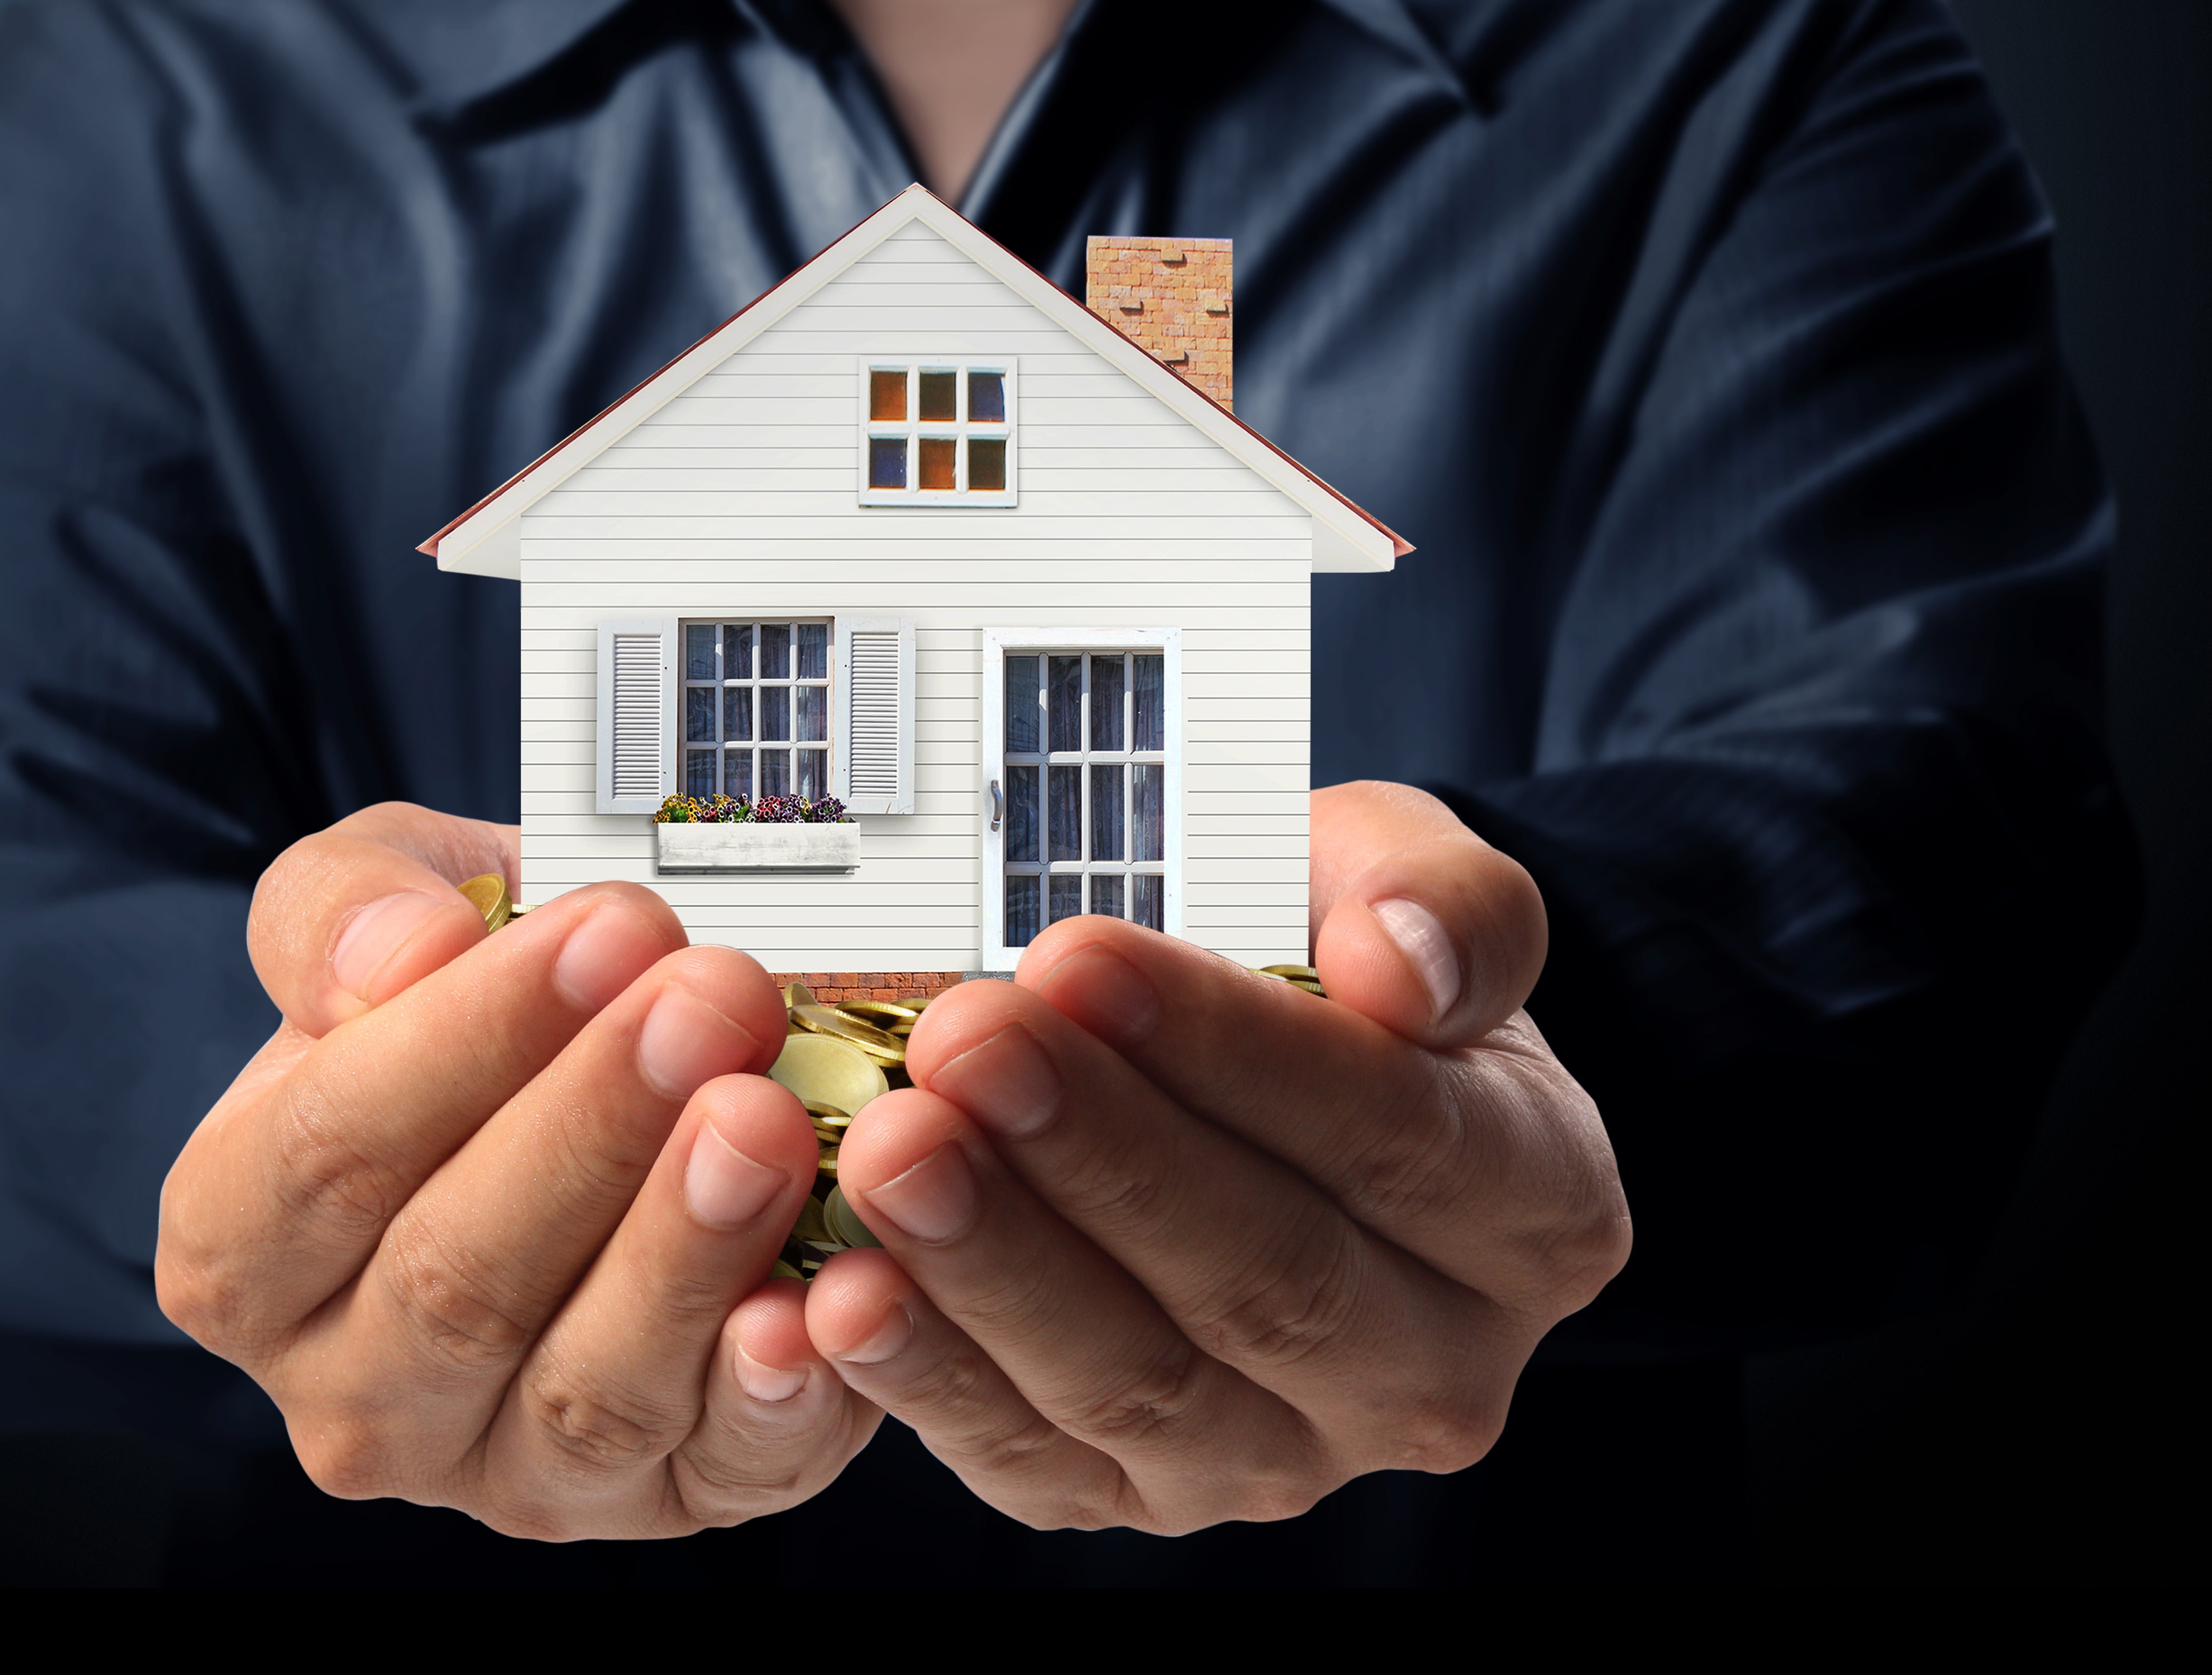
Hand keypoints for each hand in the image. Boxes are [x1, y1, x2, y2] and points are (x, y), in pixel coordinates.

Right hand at [156, 803, 879, 1536]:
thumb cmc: (484, 993)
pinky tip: (817, 1299)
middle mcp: (353, 1395)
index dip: (466, 1038)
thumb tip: (401, 951)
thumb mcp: (390, 902)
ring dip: (686, 1249)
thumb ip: (344, 909)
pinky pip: (722, 1467)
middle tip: (713, 1000)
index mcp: (240, 1247)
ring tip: (768, 1117)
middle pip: (455, 1280)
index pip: (326, 1152)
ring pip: (587, 1388)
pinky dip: (773, 1391)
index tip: (603, 928)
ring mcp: (507, 1471)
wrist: (619, 1073)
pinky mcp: (667, 1502)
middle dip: (597, 1129)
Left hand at [803, 781, 1628, 1530]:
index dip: (1231, 1049)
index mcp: (1537, 1210)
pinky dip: (934, 1382)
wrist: (1287, 1092)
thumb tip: (1402, 966)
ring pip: (1143, 1383)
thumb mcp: (1414, 887)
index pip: (1393, 1133)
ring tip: (888, 1149)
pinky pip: (1038, 1461)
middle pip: (1266, 1277)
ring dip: (999, 1268)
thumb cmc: (1348, 973)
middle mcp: (1436, 1368)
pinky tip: (846, 1291)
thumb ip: (1449, 902)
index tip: (1080, 957)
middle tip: (960, 1042)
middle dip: (1096, 1155)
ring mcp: (1289, 1455)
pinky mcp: (1146, 1496)